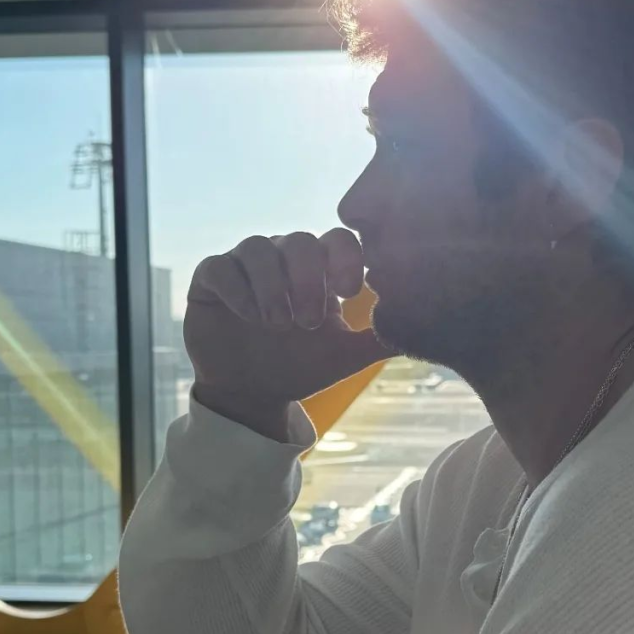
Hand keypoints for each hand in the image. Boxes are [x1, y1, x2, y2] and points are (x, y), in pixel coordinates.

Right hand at [185, 229, 388, 438]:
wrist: (255, 394)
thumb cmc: (303, 367)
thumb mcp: (347, 355)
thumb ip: (381, 339)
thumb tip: (424, 327)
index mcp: (318, 269)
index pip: (337, 240)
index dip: (346, 257)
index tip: (351, 291)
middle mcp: (282, 259)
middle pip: (299, 241)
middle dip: (309, 279)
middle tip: (311, 322)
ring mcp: (244, 267)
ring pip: (258, 248)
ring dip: (273, 286)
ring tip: (279, 324)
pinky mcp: (210, 280)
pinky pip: (220, 267)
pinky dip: (239, 290)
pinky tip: (252, 317)